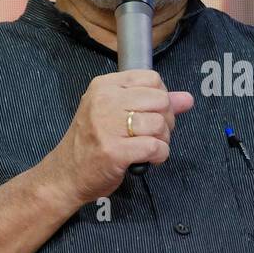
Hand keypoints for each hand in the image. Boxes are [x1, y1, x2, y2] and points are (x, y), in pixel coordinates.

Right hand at [45, 69, 193, 204]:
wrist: (66, 174)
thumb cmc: (92, 143)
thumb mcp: (116, 114)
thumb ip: (153, 104)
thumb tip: (187, 98)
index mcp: (104, 86)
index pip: (151, 78)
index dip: (161, 97)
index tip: (152, 113)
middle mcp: (104, 101)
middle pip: (160, 100)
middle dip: (166, 119)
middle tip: (153, 133)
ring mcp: (108, 126)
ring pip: (159, 124)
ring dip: (162, 140)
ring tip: (149, 147)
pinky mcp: (114, 151)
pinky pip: (155, 147)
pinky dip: (159, 155)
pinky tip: (148, 159)